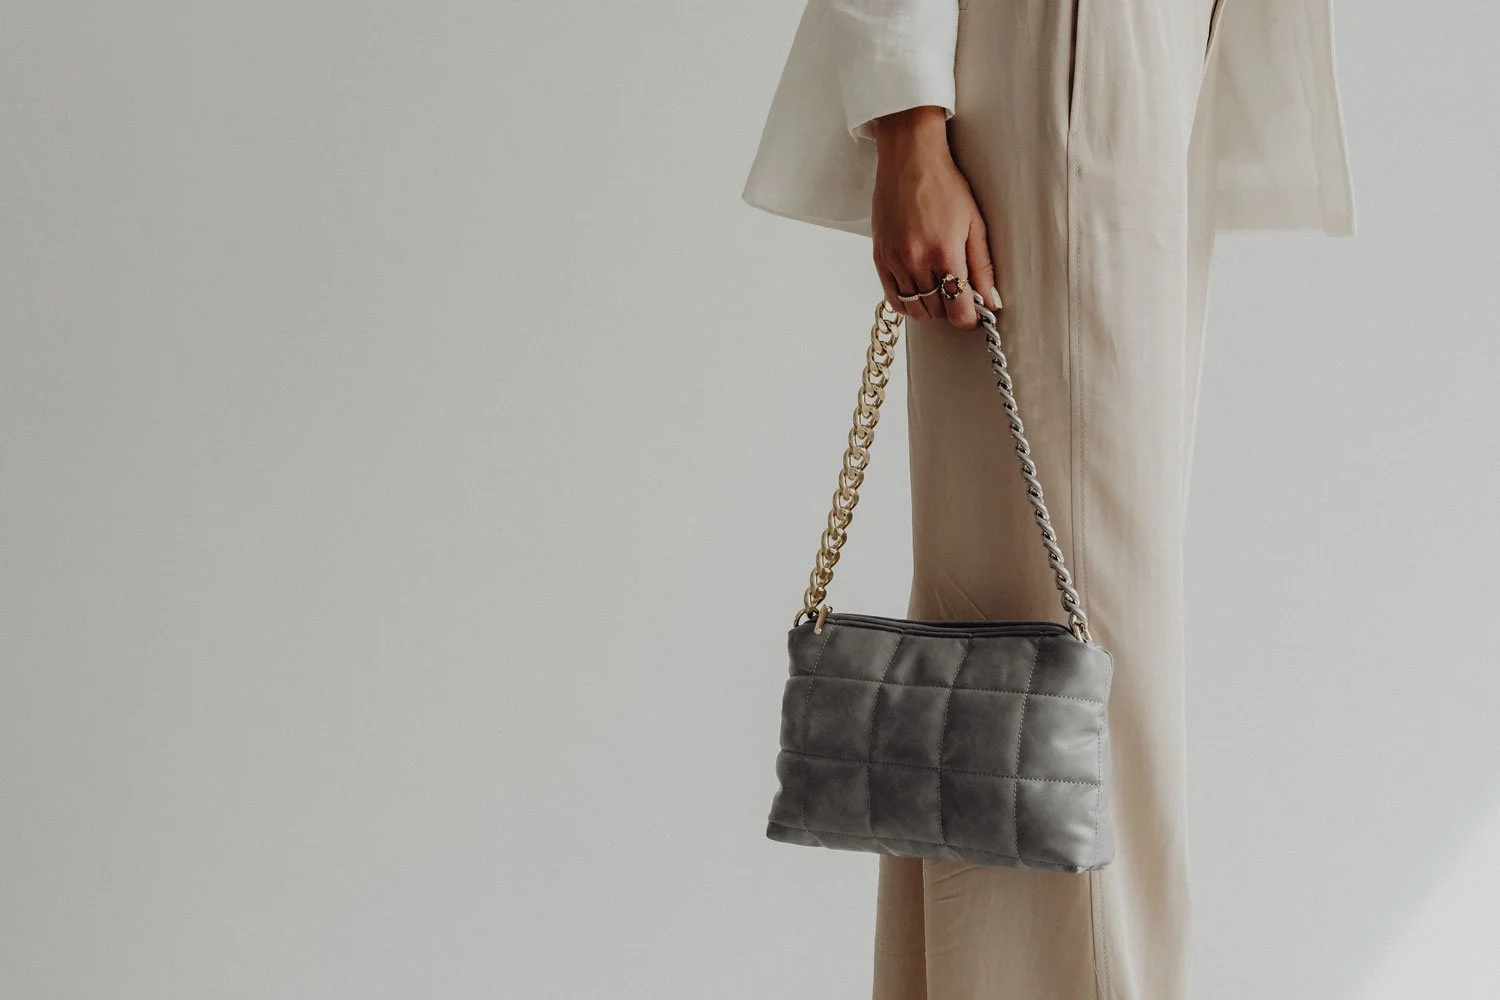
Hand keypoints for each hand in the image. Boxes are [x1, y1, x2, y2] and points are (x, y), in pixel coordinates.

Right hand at [869, 107, 1000, 329]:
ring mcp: (895, 261)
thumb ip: (983, 267)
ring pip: (915, 310)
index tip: (976, 314)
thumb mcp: (975, 224)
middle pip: (937, 313)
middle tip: (961, 295)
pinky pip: (894, 299)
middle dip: (952, 310)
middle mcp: (916, 261)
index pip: (958, 310)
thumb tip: (992, 301)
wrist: (909, 160)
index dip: (971, 319)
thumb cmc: (944, 185)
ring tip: (941, 289)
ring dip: (932, 308)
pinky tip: (920, 289)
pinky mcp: (879, 258)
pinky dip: (909, 303)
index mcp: (944, 253)